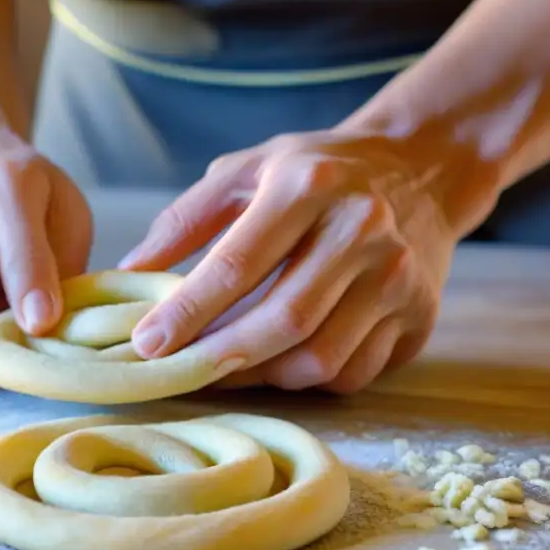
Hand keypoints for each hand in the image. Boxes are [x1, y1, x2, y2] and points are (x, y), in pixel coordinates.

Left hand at [120, 130, 493, 392]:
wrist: (420, 169)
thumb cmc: (315, 172)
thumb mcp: (246, 171)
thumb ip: (184, 220)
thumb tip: (128, 272)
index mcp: (308, 185)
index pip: (237, 264)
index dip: (187, 312)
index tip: (146, 344)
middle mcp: (361, 230)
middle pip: (283, 321)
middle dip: (221, 358)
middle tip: (179, 373)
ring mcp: (398, 277)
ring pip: (320, 359)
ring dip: (263, 376)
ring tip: (227, 365)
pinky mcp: (420, 315)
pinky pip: (354, 373)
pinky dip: (308, 380)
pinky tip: (281, 361)